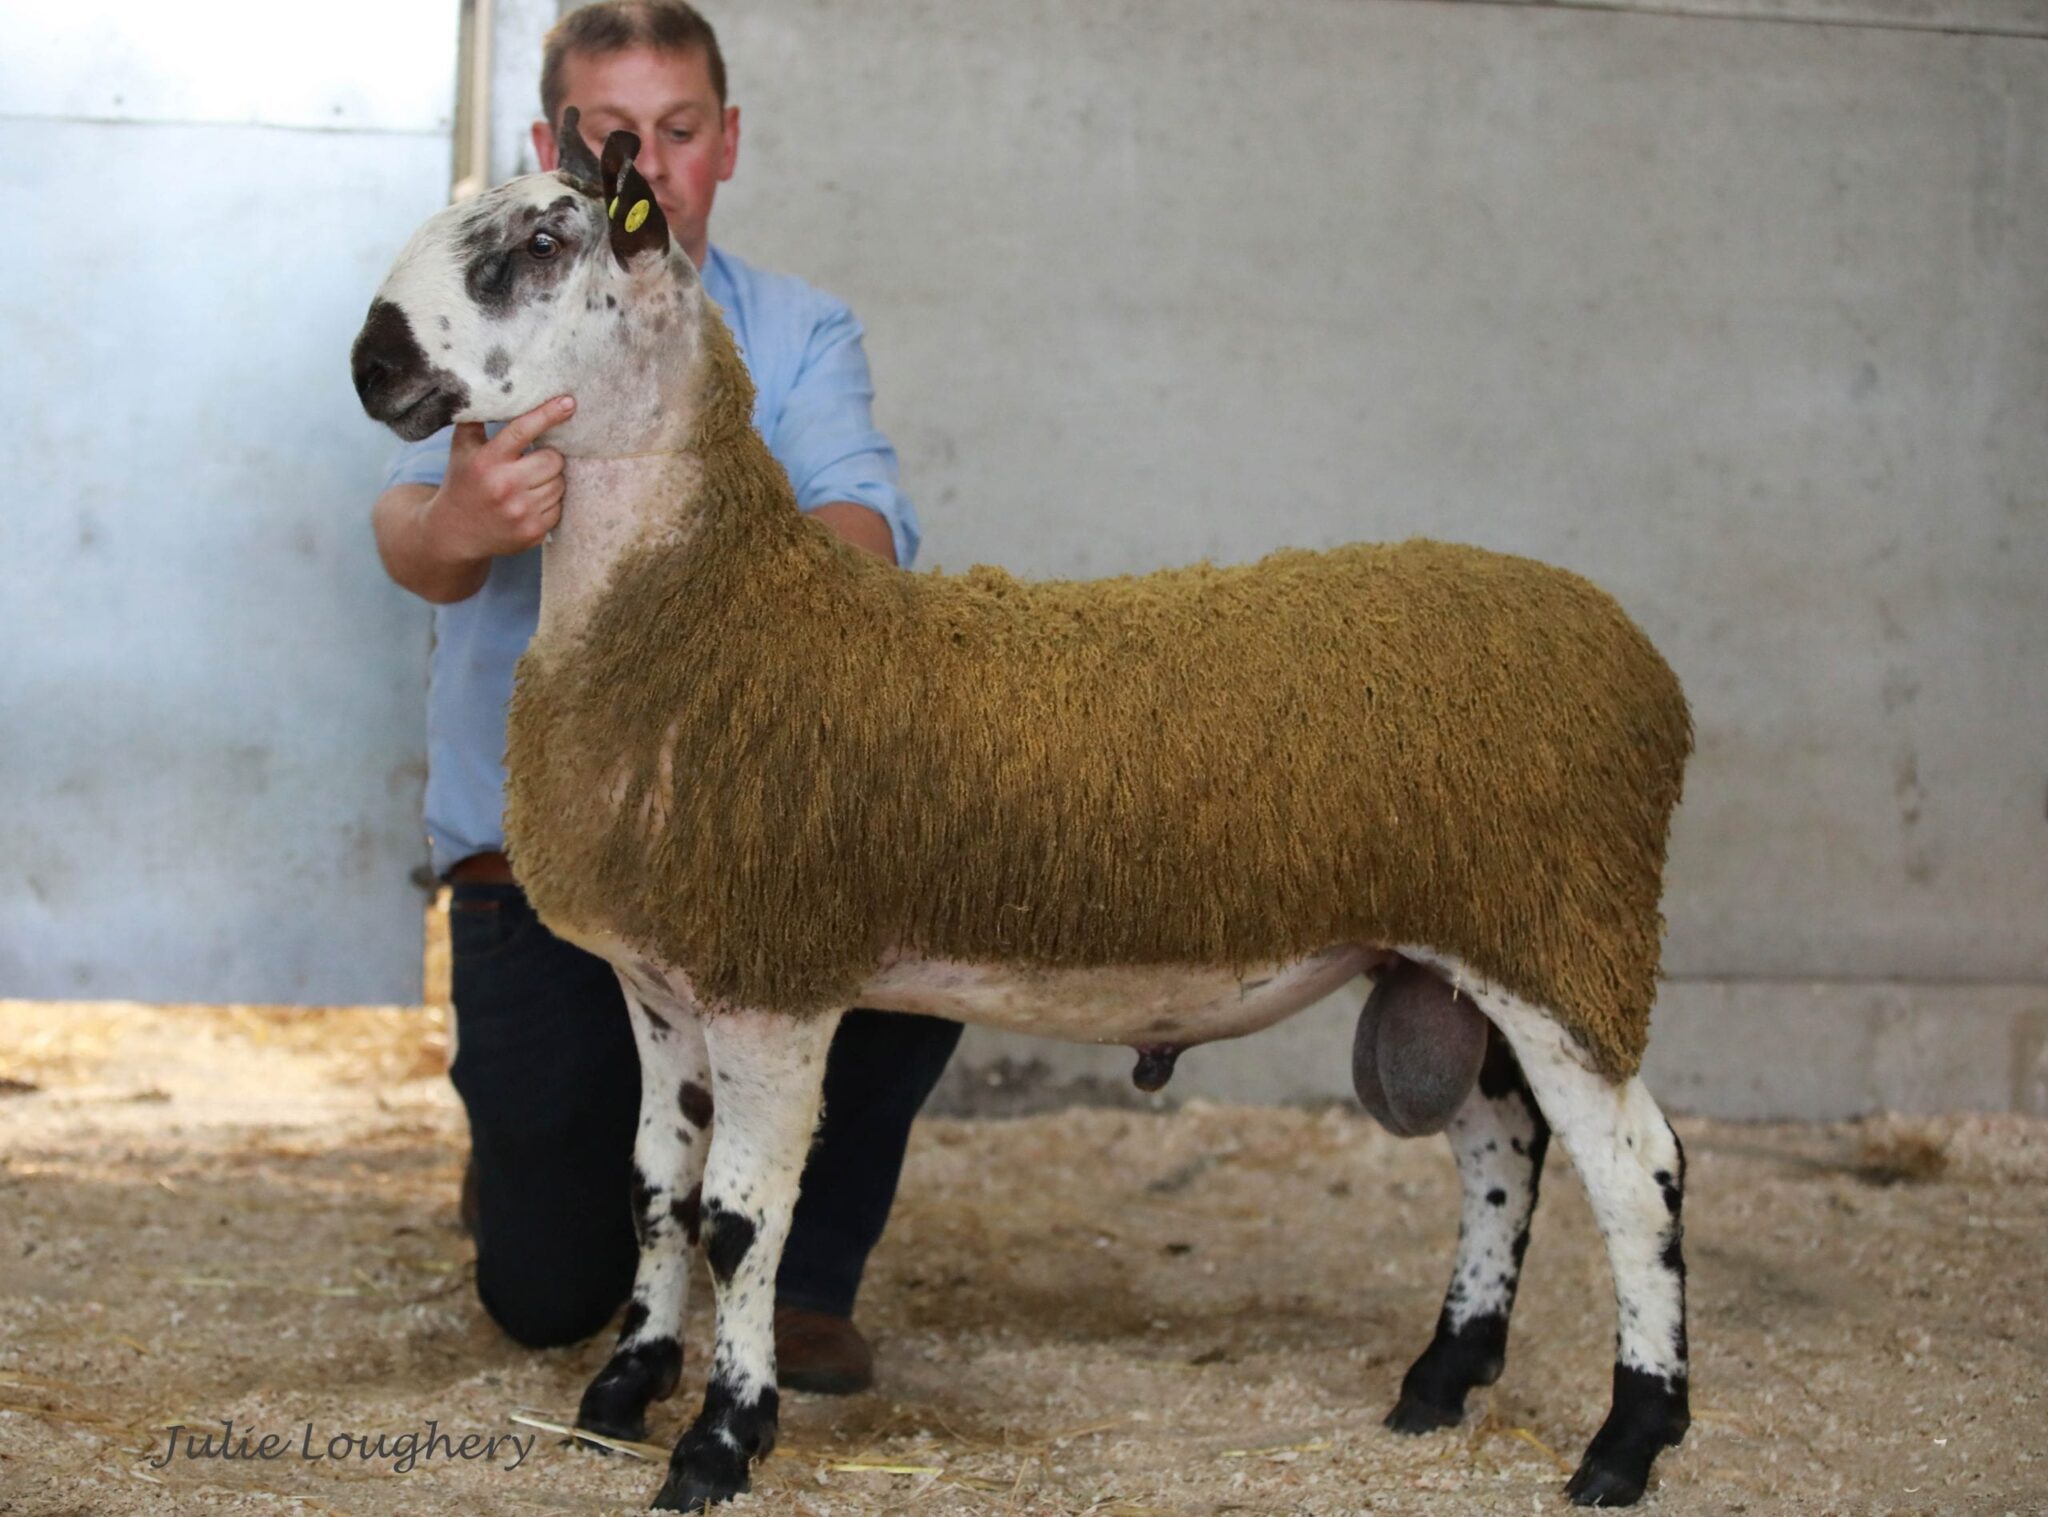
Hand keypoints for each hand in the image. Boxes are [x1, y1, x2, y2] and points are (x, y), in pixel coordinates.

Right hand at [424, 395, 575, 561]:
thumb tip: (499, 387)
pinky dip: (551, 502)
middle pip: (553, 460)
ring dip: (551, 480)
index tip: (568, 402)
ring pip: (560, 484)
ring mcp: (520, 512)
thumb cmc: (463, 481)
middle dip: (548, 458)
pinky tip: (531, 502)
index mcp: (487, 461)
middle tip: (534, 462)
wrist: (454, 532)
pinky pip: (560, 507)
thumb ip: (478, 418)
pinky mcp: (533, 532)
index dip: (548, 414)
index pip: (523, 430)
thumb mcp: (462, 447)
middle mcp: (504, 486)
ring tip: (530, 483)